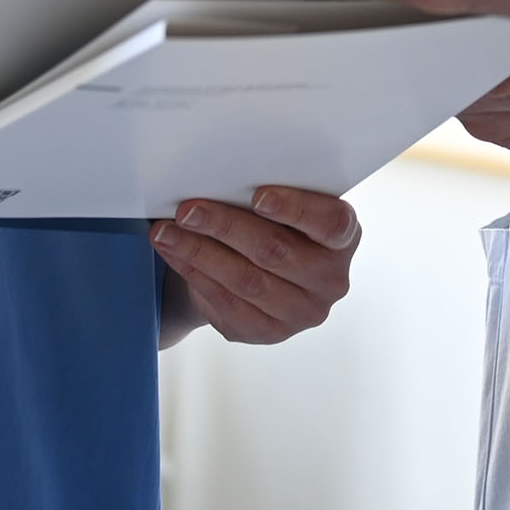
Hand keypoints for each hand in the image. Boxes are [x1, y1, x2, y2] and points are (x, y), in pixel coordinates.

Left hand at [153, 186, 360, 345]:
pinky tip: (174, 254)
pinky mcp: (270, 332)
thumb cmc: (274, 222)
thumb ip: (268, 194)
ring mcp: (302, 312)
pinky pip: (227, 303)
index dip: (296, 209)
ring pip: (245, 280)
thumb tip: (217, 177)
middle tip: (187, 210)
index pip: (331, 224)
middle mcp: (330, 280)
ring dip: (198, 252)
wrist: (262, 269)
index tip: (258, 195)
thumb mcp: (284, 205)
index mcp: (344, 238)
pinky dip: (195, 274)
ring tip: (165, 232)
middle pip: (275, 251)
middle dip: (225, 226)